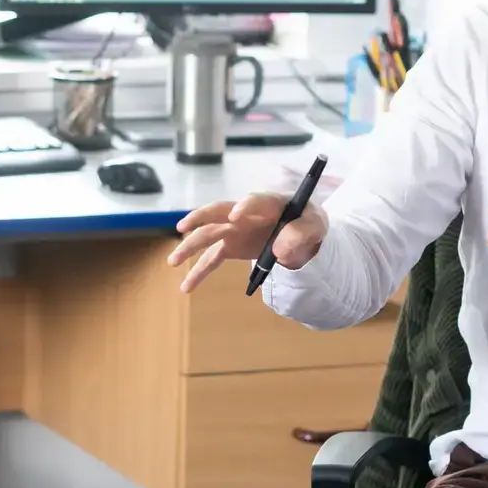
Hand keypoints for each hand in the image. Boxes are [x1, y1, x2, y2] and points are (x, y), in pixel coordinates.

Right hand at [167, 192, 327, 292]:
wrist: (302, 234)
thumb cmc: (307, 224)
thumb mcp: (315, 226)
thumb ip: (300, 235)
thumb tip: (279, 251)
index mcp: (269, 203)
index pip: (254, 200)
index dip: (245, 206)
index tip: (237, 216)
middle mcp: (245, 213)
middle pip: (218, 212)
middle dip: (200, 219)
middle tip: (184, 228)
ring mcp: (235, 230)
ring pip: (207, 235)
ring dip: (189, 247)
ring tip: (173, 261)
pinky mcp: (232, 246)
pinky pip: (211, 258)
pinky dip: (199, 272)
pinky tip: (186, 286)